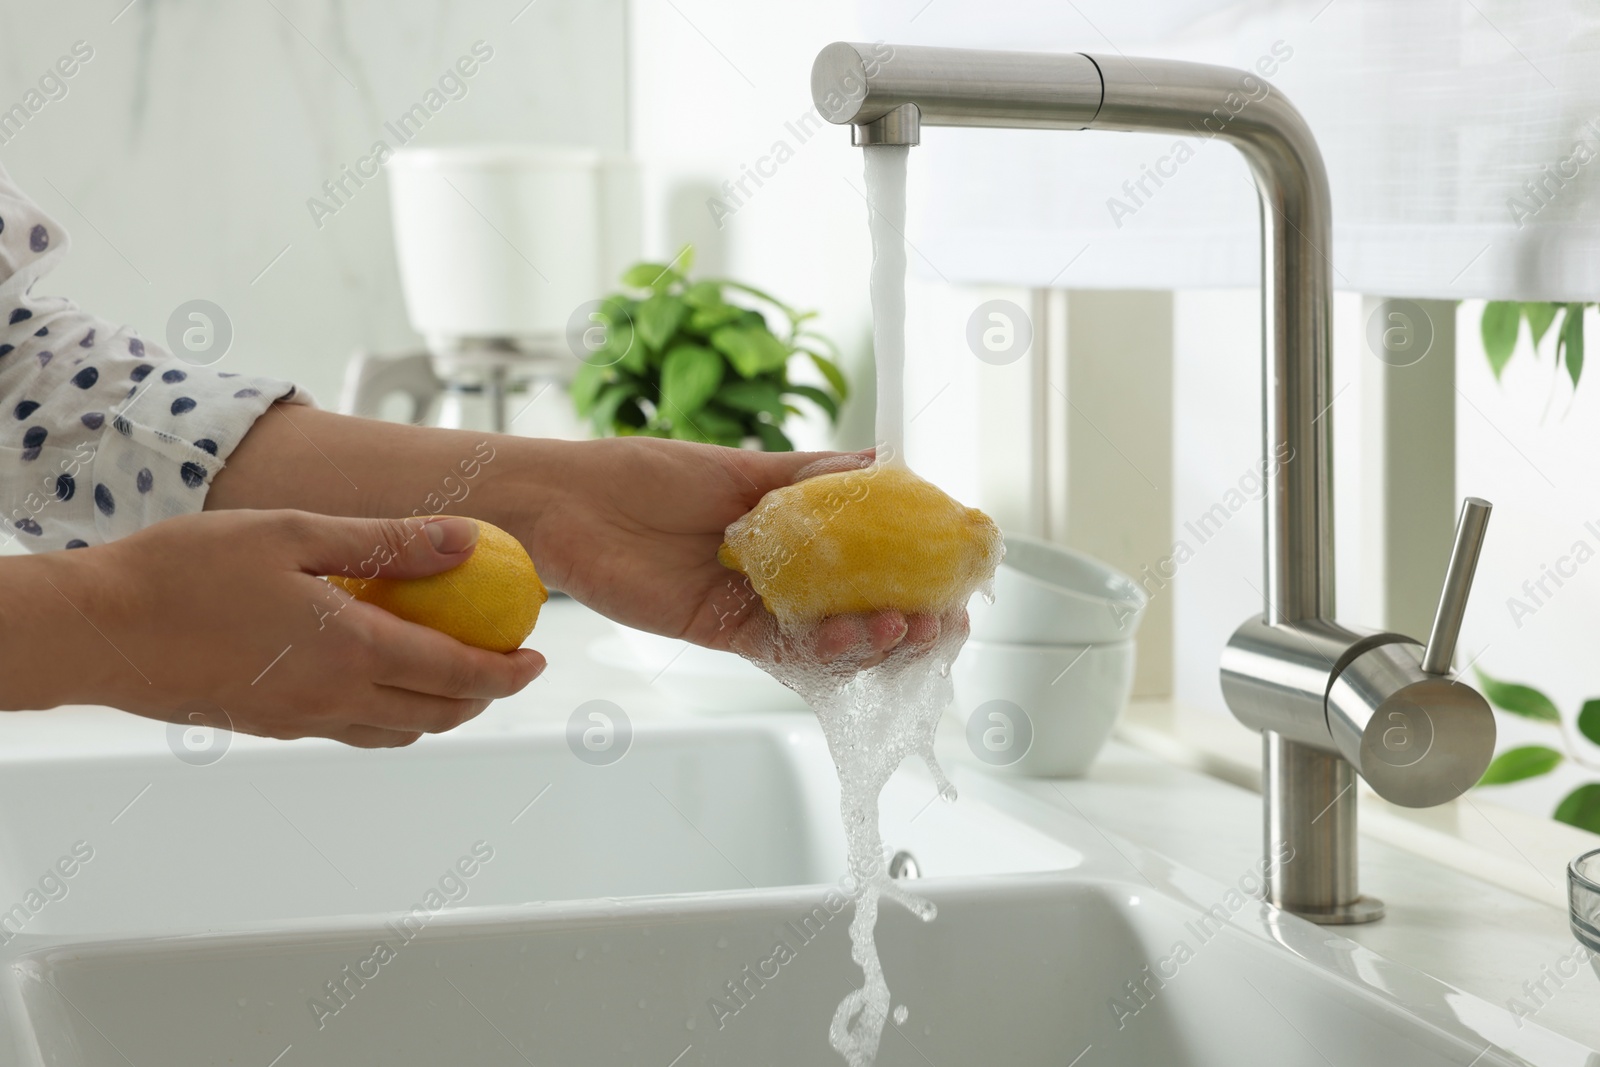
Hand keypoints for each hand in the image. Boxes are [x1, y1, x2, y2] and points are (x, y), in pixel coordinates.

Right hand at [6, 511, 544, 745]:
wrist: (100, 629)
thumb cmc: (190, 569)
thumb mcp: (299, 534)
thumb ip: (390, 542)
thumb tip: (468, 540)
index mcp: (352, 653)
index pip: (459, 675)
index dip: (509, 672)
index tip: (539, 658)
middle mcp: (334, 699)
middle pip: (437, 714)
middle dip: (486, 696)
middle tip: (510, 666)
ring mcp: (300, 720)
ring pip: (396, 730)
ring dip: (440, 710)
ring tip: (457, 675)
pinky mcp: (268, 725)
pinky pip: (351, 729)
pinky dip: (389, 713)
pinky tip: (381, 678)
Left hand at [524, 437, 952, 667]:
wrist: (570, 502)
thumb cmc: (645, 474)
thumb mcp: (741, 467)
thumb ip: (811, 475)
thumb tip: (882, 462)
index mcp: (783, 531)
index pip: (862, 557)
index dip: (908, 569)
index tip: (951, 572)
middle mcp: (774, 574)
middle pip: (853, 605)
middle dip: (904, 617)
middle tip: (943, 618)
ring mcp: (750, 605)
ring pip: (824, 636)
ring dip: (872, 638)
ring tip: (906, 628)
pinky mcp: (720, 631)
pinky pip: (780, 651)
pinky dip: (821, 649)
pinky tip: (854, 638)